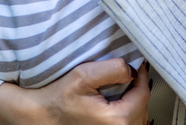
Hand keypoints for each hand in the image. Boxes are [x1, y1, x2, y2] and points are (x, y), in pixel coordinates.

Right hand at [0, 59, 149, 124]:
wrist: (42, 116)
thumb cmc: (59, 98)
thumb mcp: (84, 75)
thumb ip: (113, 69)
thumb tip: (132, 70)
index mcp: (117, 119)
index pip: (144, 93)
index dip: (142, 75)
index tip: (137, 65)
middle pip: (143, 107)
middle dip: (137, 89)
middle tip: (127, 76)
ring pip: (138, 117)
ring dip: (133, 102)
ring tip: (121, 90)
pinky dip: (127, 114)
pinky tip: (116, 105)